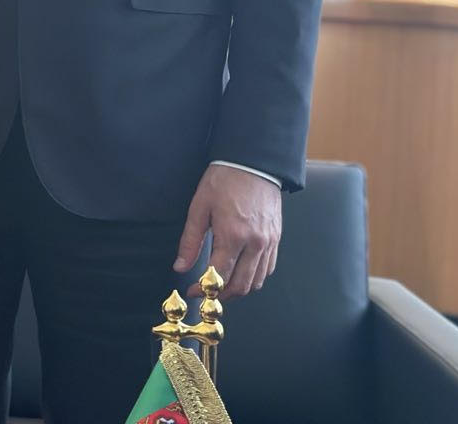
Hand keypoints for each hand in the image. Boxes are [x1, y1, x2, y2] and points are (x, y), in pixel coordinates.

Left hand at [173, 164, 280, 300]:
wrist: (253, 163)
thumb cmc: (224, 181)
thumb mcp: (199, 207)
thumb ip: (190, 241)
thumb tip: (180, 266)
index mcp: (233, 235)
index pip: (218, 276)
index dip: (203, 289)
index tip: (193, 291)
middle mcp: (255, 243)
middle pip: (240, 286)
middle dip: (221, 295)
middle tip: (207, 292)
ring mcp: (268, 242)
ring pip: (257, 281)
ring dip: (239, 289)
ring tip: (222, 285)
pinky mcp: (276, 239)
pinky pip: (268, 268)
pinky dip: (254, 277)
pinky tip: (241, 271)